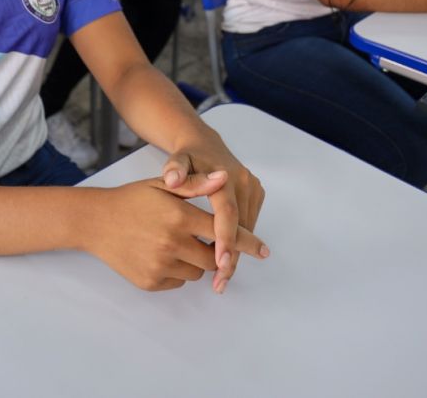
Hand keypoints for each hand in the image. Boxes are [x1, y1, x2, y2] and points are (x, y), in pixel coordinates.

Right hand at [87, 175, 267, 292]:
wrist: (95, 221)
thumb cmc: (132, 199)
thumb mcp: (164, 185)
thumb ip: (196, 184)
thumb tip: (224, 178)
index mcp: (179, 216)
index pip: (223, 230)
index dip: (245, 240)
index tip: (264, 250)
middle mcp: (171, 243)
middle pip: (213, 257)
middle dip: (216, 250)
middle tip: (207, 239)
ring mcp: (160, 265)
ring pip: (197, 271)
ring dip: (196, 260)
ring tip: (177, 242)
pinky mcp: (150, 282)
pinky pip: (178, 281)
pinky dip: (178, 270)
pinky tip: (162, 253)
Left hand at [160, 137, 266, 292]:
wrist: (205, 143)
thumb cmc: (188, 156)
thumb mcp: (177, 159)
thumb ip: (174, 169)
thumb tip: (172, 179)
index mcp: (225, 176)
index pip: (227, 212)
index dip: (225, 238)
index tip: (219, 263)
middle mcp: (243, 183)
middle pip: (241, 226)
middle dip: (231, 257)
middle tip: (219, 284)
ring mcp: (252, 189)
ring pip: (246, 229)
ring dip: (236, 255)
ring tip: (221, 280)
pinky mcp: (255, 196)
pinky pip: (247, 224)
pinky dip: (238, 244)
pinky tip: (225, 261)